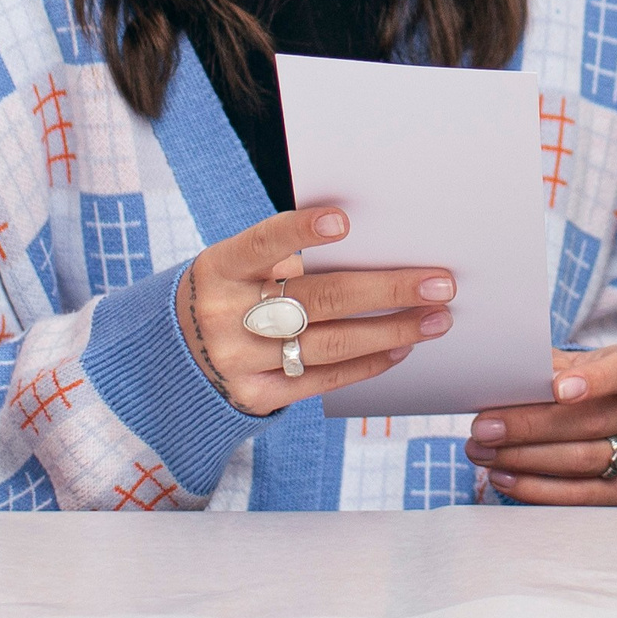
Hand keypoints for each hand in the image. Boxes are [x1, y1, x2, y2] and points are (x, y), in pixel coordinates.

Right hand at [174, 202, 454, 416]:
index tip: (345, 221)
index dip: (301, 232)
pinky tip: (400, 348)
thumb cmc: (233, 292)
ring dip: (391, 331)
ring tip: (436, 319)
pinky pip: (321, 379)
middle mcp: (225, 314)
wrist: (176, 354)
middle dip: (387, 291)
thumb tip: (376, 249)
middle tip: (440, 283)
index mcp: (221, 267)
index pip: (263, 242)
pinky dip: (366, 363)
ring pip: (328, 344)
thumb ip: (289, 258)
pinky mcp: (253, 396)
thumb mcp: (241, 266)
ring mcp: (238, 359)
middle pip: (318, 299)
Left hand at [466, 345, 616, 505]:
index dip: (594, 380)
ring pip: (584, 461)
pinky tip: (503, 477)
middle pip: (592, 422)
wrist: (592, 412)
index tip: (556, 389)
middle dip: (531, 427)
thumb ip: (538, 369)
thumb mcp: (562, 364)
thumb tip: (497, 382)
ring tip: (483, 453)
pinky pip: (581, 496)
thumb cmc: (571, 382)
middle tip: (484, 428)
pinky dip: (536, 489)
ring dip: (526, 459)